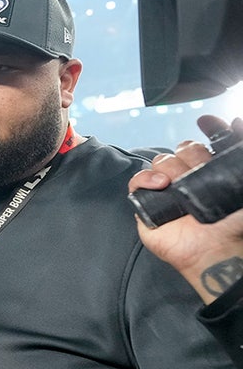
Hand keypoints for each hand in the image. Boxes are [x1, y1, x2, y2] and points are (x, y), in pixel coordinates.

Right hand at [129, 115, 242, 302]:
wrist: (218, 246)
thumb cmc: (235, 221)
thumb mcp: (240, 180)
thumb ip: (240, 153)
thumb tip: (237, 122)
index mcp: (212, 173)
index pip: (205, 142)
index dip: (207, 129)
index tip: (208, 122)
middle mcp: (189, 179)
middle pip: (182, 149)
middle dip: (192, 154)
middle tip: (200, 172)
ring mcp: (166, 191)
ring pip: (161, 161)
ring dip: (172, 168)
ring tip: (180, 185)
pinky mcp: (146, 205)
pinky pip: (136, 181)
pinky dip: (146, 178)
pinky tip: (161, 186)